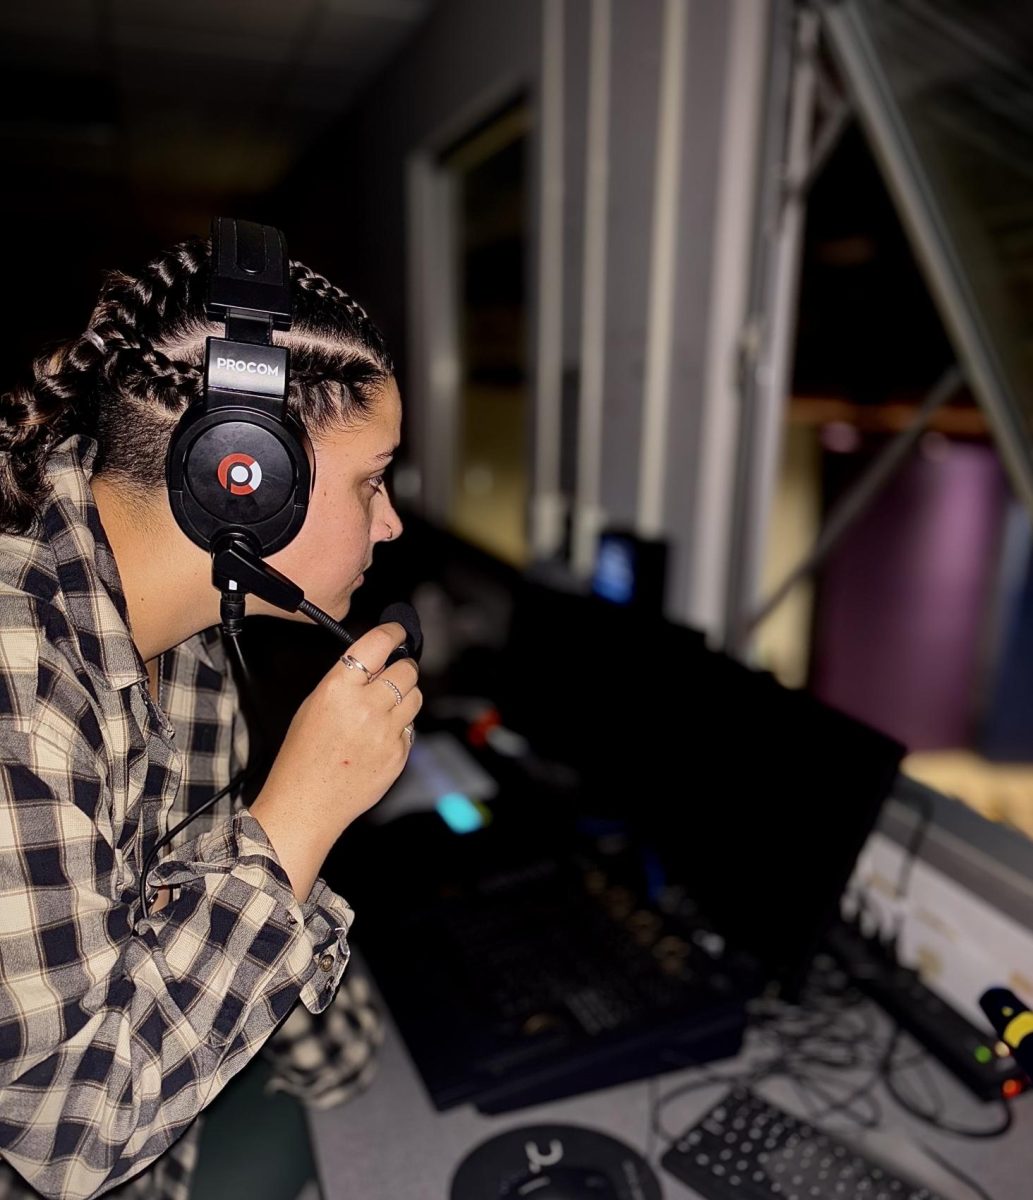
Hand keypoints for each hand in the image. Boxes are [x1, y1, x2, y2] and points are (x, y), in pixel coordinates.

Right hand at [249, 621, 420, 899]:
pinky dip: (400, 727)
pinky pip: (411, 728)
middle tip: (393, 674)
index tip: (398, 633)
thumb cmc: (302, 755)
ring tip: (386, 707)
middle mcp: (366, 707)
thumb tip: (377, 662)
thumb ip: (346, 681)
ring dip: (406, 695)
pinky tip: (379, 738)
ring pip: (415, 696)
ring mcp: (386, 732)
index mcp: (338, 689)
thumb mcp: (313, 705)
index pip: (378, 644)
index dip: (393, 633)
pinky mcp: (399, 754)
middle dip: (402, 669)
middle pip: (406, 670)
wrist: (306, 805)